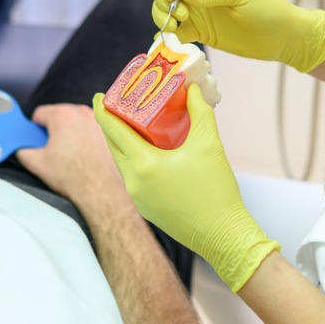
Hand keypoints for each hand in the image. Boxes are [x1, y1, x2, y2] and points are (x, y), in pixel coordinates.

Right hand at [17, 104, 129, 210]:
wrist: (100, 189)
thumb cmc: (74, 177)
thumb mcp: (36, 163)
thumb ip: (22, 149)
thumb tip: (21, 146)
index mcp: (62, 115)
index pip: (39, 114)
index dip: (34, 129)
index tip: (37, 141)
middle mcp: (82, 112)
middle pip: (57, 114)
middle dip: (52, 129)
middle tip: (52, 149)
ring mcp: (96, 120)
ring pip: (73, 120)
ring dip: (68, 132)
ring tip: (69, 153)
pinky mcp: (107, 130)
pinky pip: (87, 127)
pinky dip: (82, 135)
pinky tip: (82, 153)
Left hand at [93, 86, 278, 291]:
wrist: (223, 235)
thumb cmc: (216, 190)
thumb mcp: (209, 143)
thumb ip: (199, 110)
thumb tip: (192, 88)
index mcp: (143, 164)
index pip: (113, 130)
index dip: (103, 110)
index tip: (100, 95)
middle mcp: (133, 182)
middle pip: (113, 146)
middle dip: (111, 125)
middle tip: (116, 106)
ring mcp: (137, 198)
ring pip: (122, 163)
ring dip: (122, 144)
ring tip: (132, 127)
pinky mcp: (146, 209)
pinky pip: (132, 179)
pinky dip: (134, 162)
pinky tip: (147, 154)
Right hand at [152, 0, 324, 72]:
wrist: (282, 37)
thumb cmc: (267, 8)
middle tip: (181, 13)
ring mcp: (197, 11)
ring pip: (165, 7)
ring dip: (162, 16)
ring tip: (177, 26)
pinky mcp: (199, 31)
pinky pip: (174, 30)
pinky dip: (168, 34)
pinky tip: (173, 39)